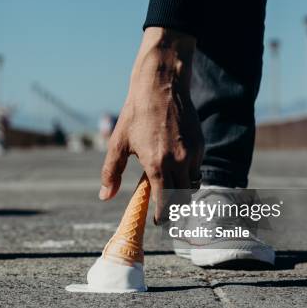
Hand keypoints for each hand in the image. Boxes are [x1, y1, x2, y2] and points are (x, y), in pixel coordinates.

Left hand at [99, 27, 203, 222]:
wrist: (161, 86)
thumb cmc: (136, 114)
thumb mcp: (118, 143)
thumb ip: (111, 173)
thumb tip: (105, 196)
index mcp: (157, 165)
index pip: (165, 202)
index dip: (162, 216)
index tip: (158, 221)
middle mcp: (179, 162)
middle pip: (182, 198)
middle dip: (175, 207)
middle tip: (166, 210)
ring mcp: (192, 153)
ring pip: (193, 184)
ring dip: (183, 191)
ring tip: (171, 189)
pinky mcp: (200, 144)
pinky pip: (197, 167)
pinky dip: (189, 173)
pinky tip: (177, 167)